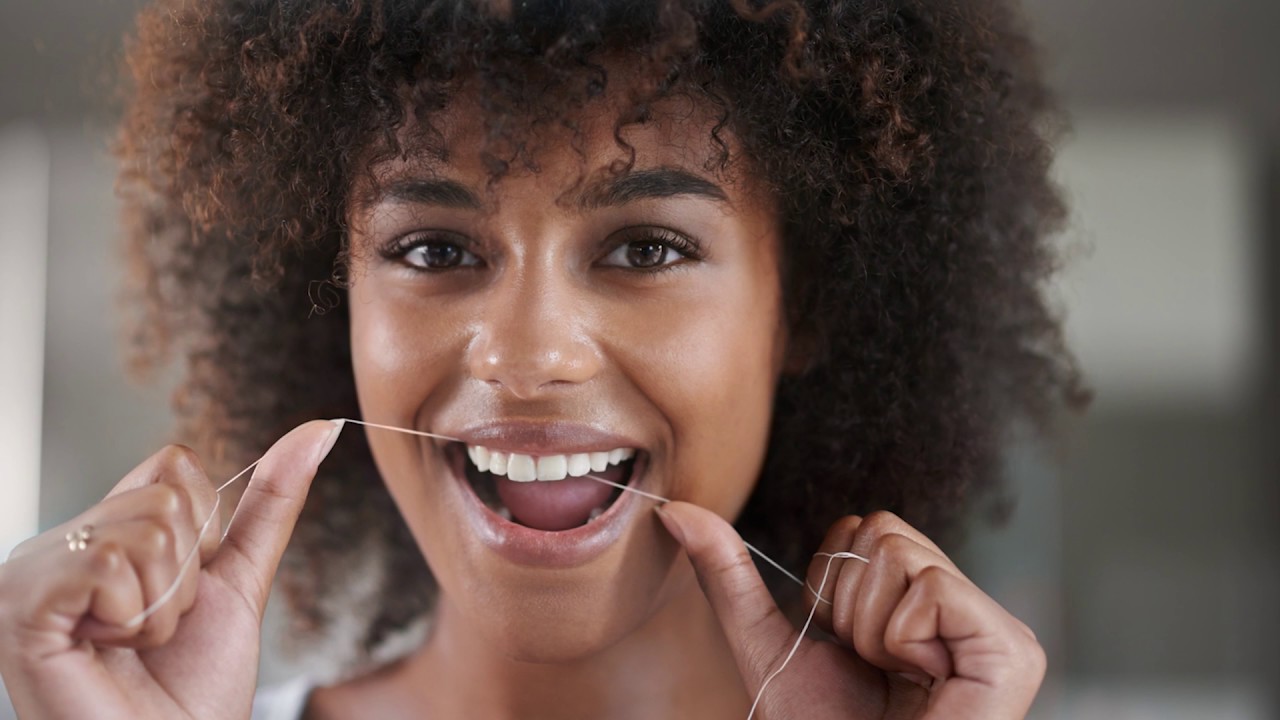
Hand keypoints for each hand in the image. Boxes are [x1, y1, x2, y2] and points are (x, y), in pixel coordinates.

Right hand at [0, 421, 340, 719]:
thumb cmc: (194, 688)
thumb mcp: (240, 581)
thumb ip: (271, 503)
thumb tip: (318, 431)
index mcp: (104, 531)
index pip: (175, 464)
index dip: (205, 530)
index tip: (183, 591)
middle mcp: (60, 543)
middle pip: (166, 495)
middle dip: (187, 575)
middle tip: (155, 631)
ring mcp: (33, 572)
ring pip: (147, 529)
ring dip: (164, 603)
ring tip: (132, 645)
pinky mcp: (21, 605)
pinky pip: (108, 564)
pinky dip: (133, 616)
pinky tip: (106, 650)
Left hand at [656, 503, 1044, 719]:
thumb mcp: (767, 646)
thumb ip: (730, 578)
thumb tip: (675, 511)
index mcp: (923, 604)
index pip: (864, 527)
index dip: (831, 587)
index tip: (848, 650)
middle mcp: (968, 609)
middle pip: (882, 529)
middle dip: (848, 603)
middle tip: (870, 667)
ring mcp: (999, 631)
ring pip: (901, 554)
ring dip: (870, 627)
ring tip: (894, 679)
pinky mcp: (1013, 653)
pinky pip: (932, 588)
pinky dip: (900, 638)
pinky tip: (921, 684)